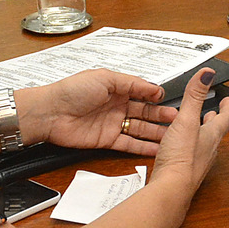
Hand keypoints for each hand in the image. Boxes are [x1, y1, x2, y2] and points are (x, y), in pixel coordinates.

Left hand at [26, 70, 177, 155]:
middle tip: (179, 120)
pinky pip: (129, 145)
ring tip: (173, 137)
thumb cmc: (71, 91)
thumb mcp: (105, 78)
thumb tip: (154, 88)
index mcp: (116, 88)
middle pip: (145, 112)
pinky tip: (157, 149)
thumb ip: (132, 83)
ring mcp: (112, 124)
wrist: (49, 113)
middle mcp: (116, 106)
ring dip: (156, 133)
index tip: (171, 101)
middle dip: (162, 116)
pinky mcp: (106, 140)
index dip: (157, 97)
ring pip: (140, 129)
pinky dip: (143, 148)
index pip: (142, 93)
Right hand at [148, 69, 228, 192]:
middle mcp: (207, 149)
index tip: (228, 100)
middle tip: (213, 112)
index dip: (227, 107)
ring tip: (196, 127)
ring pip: (203, 143)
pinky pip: (190, 154)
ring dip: (201, 133)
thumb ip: (194, 96)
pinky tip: (178, 147)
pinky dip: (187, 146)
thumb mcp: (186, 120)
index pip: (225, 118)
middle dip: (214, 120)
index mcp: (211, 135)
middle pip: (215, 131)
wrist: (171, 189)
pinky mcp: (185, 171)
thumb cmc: (181, 158)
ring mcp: (197, 162)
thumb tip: (207, 74)